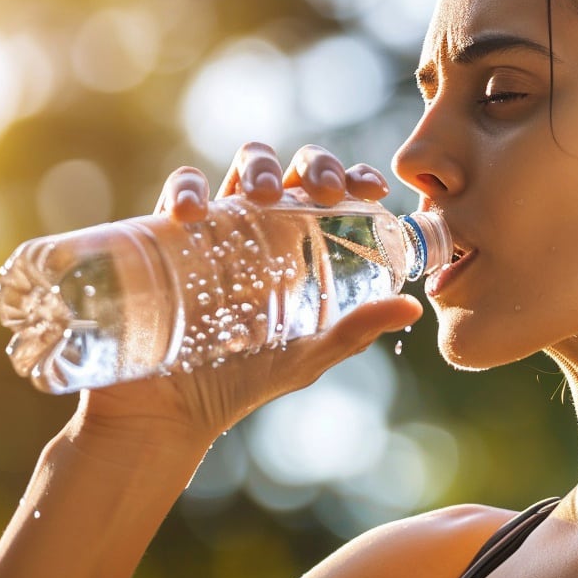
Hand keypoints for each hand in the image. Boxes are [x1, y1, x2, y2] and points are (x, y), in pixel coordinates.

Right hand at [72, 144, 421, 457]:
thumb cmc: (242, 380)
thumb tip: (413, 308)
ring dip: (258, 165)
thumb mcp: (307, 354)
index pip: (328, 194)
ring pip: (239, 169)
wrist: (171, 411)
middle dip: (313, 165)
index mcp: (296, 246)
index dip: (352, 178)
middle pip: (291, 169)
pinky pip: (178, 194)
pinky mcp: (165, 235)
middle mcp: (258, 227)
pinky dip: (188, 190)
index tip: (372, 190)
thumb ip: (355, 330)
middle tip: (325, 192)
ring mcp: (213, 226)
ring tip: (265, 194)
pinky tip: (195, 212)